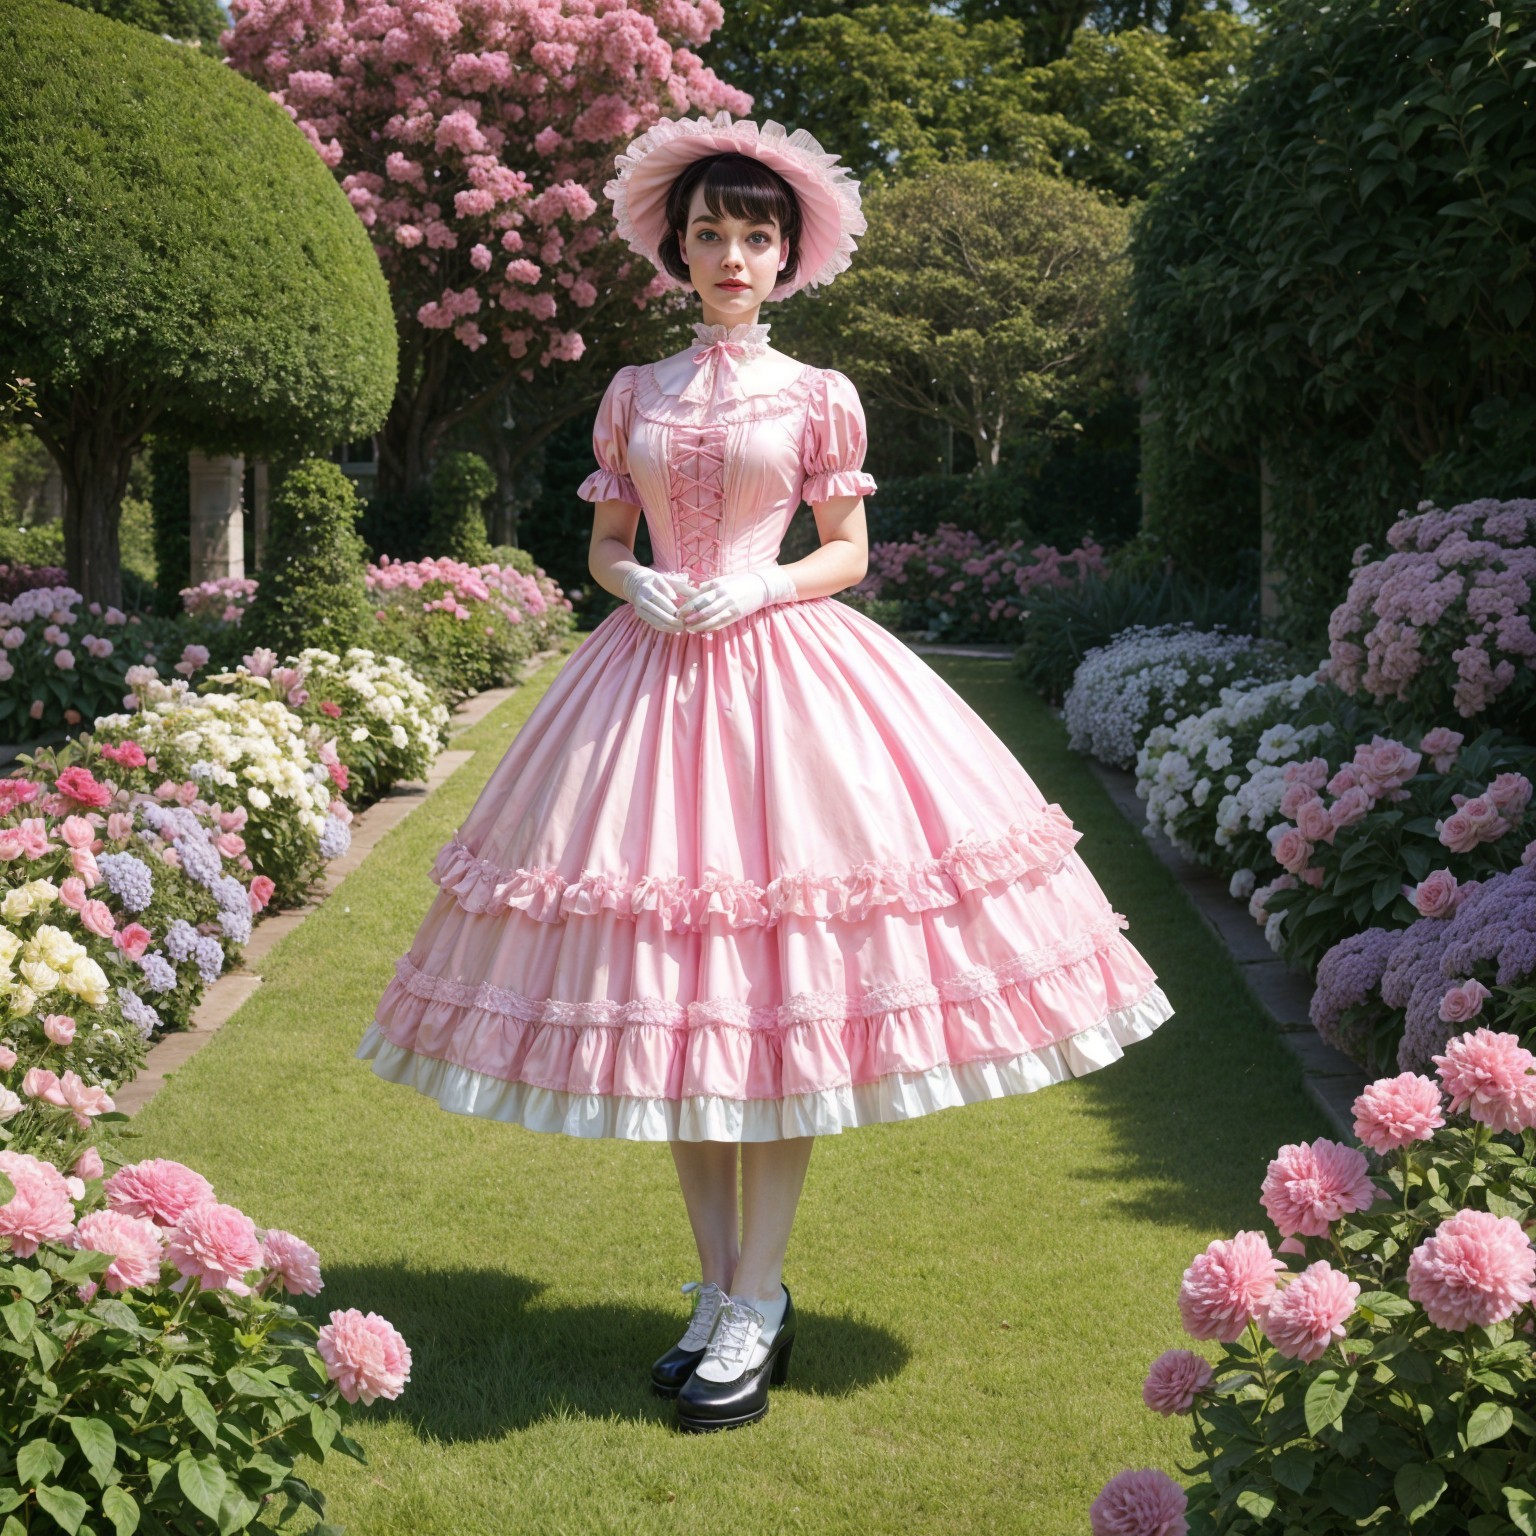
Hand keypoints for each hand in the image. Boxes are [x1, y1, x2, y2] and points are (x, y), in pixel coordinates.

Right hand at [621, 564, 693, 633]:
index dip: (674, 609)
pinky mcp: (640, 615)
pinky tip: (674, 629)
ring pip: (656, 621)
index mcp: (649, 588)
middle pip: (659, 613)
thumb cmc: (654, 580)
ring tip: (681, 628)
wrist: (635, 583)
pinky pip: (653, 624)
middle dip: (673, 620)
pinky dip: (664, 628)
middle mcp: (642, 599)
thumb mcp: (666, 578)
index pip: (662, 601)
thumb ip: (680, 585)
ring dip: (669, 627)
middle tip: (685, 624)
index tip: (685, 614)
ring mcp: (640, 608)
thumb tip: (694, 593)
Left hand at [678, 566, 796, 633]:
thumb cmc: (741, 582)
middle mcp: (723, 596)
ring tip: (689, 629)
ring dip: (699, 625)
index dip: (687, 606)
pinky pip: (722, 622)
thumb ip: (709, 585)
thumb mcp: (724, 579)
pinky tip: (704, 631)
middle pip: (703, 608)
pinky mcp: (737, 614)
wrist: (762, 586)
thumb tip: (695, 590)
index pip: (699, 597)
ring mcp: (731, 606)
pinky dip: (712, 627)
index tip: (678, 611)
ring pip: (711, 618)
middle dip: (690, 616)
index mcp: (718, 586)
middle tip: (679, 622)